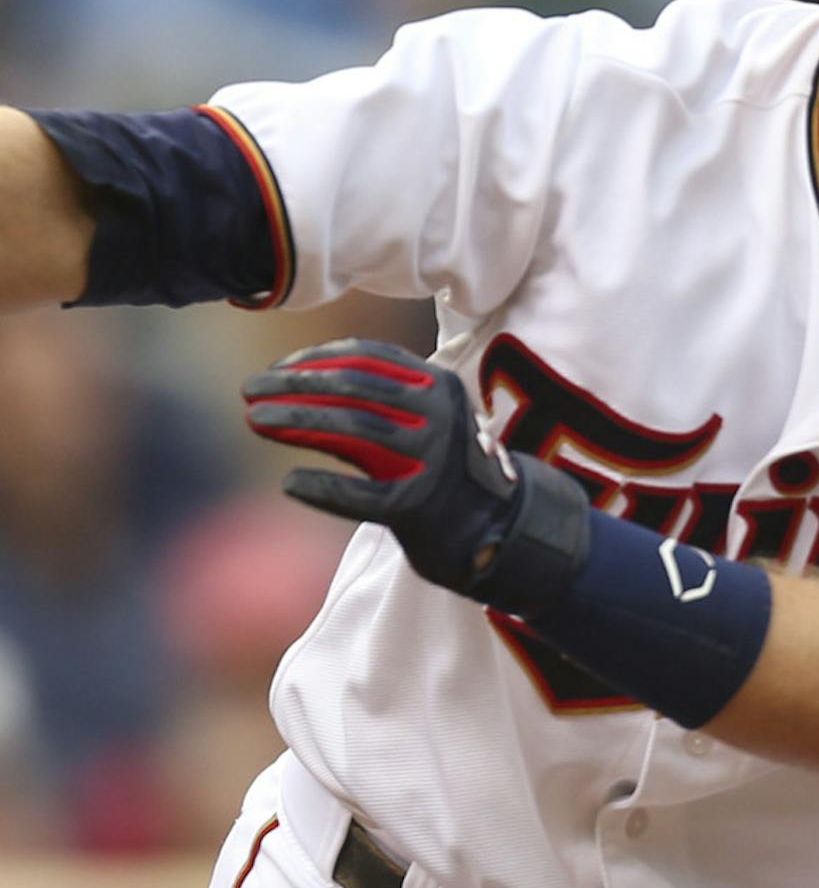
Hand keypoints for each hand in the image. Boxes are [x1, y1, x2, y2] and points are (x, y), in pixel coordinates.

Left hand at [242, 338, 521, 594]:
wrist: (500, 529)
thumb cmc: (448, 469)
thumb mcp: (431, 418)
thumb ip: (383, 399)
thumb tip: (299, 381)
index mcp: (441, 386)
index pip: (368, 358)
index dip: (316, 359)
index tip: (279, 369)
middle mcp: (439, 417)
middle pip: (353, 390)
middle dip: (294, 385)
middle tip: (250, 390)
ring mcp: (431, 461)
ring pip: (352, 431)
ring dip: (295, 421)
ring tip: (255, 420)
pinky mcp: (418, 507)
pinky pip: (357, 495)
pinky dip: (321, 486)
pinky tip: (290, 482)